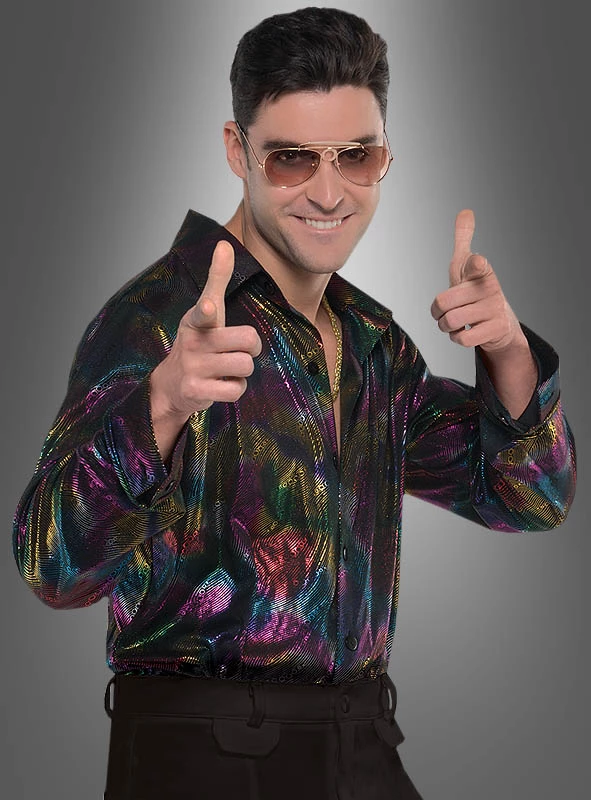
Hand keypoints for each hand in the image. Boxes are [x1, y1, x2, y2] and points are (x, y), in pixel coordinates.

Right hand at [150, 240, 261, 426]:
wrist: (171, 384)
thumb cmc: (198, 341)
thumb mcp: (205, 309)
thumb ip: (217, 278)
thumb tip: (224, 244)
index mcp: (196, 320)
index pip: (203, 311)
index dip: (207, 309)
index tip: (208, 306)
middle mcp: (193, 342)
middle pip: (249, 341)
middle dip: (251, 348)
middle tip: (236, 350)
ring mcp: (193, 367)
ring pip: (245, 366)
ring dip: (242, 370)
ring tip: (224, 368)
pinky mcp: (196, 390)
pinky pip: (236, 390)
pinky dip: (235, 389)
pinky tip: (221, 384)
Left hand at [430, 209, 524, 353]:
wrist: (500, 322)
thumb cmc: (476, 291)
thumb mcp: (467, 265)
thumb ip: (464, 239)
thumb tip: (466, 211)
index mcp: (480, 271)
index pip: (477, 264)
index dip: (475, 264)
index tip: (477, 262)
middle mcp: (490, 288)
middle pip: (443, 303)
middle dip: (438, 312)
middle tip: (446, 312)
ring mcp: (495, 309)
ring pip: (451, 322)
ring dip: (446, 326)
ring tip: (455, 322)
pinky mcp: (496, 329)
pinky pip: (462, 339)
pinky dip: (457, 338)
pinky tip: (465, 332)